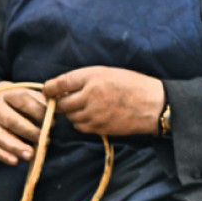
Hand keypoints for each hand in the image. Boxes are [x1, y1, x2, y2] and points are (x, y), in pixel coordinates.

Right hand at [0, 82, 48, 165]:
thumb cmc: (12, 102)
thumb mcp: (23, 94)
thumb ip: (38, 100)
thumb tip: (55, 107)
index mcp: (6, 93)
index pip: (23, 100)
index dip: (39, 111)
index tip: (52, 123)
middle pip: (11, 121)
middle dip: (29, 131)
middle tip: (44, 139)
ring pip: (0, 136)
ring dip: (16, 147)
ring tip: (31, 154)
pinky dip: (2, 155)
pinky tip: (15, 161)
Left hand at [43, 66, 164, 136]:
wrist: (154, 104)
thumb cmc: (134, 85)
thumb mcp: (110, 73)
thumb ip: (87, 79)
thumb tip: (64, 88)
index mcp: (93, 77)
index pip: (61, 83)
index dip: (50, 88)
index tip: (47, 90)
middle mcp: (90, 94)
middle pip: (62, 104)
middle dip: (62, 103)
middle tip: (68, 101)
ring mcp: (94, 113)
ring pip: (71, 117)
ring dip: (73, 113)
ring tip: (86, 108)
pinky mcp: (99, 127)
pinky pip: (81, 127)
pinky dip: (82, 123)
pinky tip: (93, 116)